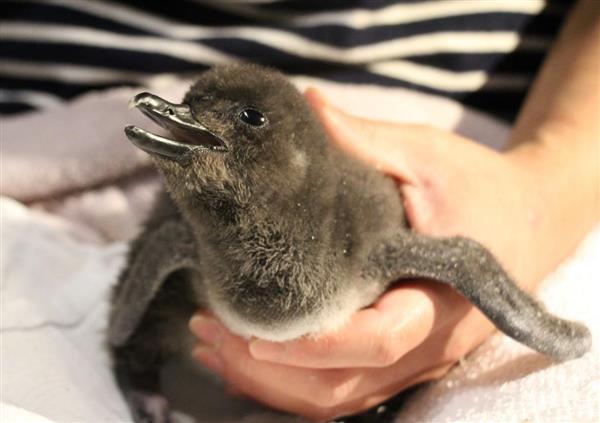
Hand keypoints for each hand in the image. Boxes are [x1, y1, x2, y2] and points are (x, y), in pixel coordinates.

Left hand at [189, 88, 544, 420]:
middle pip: (344, 383)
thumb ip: (366, 140)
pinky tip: (250, 364)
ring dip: (273, 383)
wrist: (530, 219)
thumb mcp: (427, 155)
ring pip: (339, 396)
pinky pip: (346, 389)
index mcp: (440, 294)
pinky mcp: (403, 355)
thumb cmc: (481, 186)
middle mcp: (429, 341)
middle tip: (210, 330)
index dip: (314, 344)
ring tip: (213, 346)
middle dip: (271, 369)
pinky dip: (294, 385)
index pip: (377, 339)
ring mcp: (416, 357)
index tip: (252, 328)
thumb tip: (305, 108)